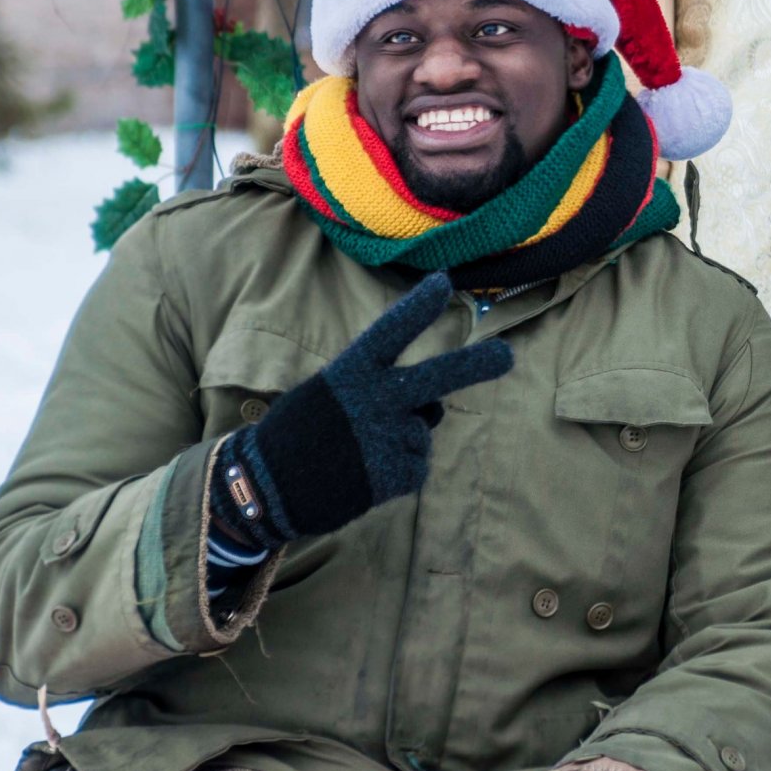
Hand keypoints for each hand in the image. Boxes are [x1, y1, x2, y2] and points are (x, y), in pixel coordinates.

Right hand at [209, 271, 511, 550]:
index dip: (418, 307)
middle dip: (477, 365)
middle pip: (437, 377)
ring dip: (404, 439)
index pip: (390, 331)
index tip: (443, 283)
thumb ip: (380, 390)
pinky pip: (416, 465)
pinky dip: (399, 472)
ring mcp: (382, 438)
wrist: (263, 487)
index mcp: (350, 372)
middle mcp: (371, 399)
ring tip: (361, 450)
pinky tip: (366, 474)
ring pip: (422, 430)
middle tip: (507, 356)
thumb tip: (433, 407)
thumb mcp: (330, 393)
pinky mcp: (390, 475)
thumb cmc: (302, 432)